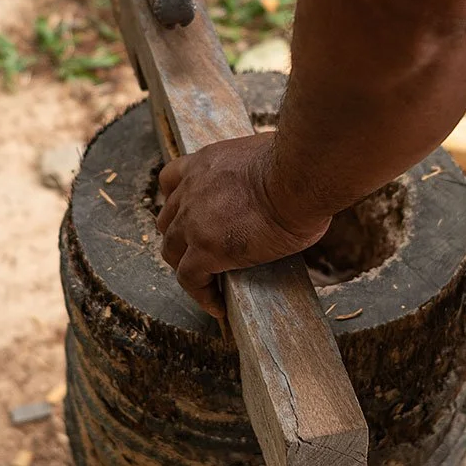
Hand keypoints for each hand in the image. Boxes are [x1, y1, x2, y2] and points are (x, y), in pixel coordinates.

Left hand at [156, 132, 331, 315]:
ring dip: (185, 266)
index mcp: (205, 164)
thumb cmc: (299, 168)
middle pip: (167, 221)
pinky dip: (201, 294)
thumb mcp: (263, 160)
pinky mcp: (206, 249)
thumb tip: (277, 189)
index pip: (171, 180)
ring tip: (205, 282)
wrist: (298, 178)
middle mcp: (191, 189)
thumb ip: (254, 176)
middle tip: (199, 253)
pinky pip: (190, 279)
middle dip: (180, 238)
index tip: (188, 216)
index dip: (176, 202)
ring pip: (172, 251)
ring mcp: (194, 221)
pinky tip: (217, 304)